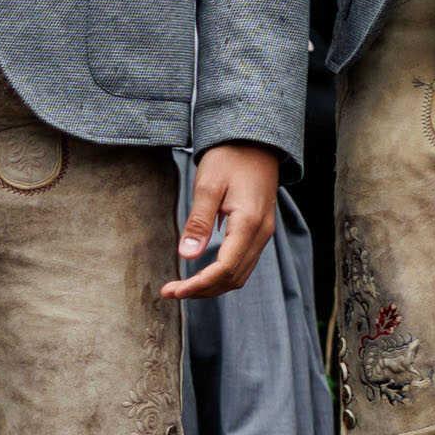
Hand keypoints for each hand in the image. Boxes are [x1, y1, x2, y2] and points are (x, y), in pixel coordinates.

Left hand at [162, 140, 283, 300]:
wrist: (256, 142)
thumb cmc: (230, 159)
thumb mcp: (208, 186)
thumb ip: (198, 222)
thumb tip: (187, 255)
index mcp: (249, 224)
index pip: (224, 269)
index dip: (198, 285)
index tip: (173, 290)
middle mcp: (261, 234)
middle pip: (233, 278)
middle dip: (202, 290)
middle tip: (171, 291)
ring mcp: (263, 234)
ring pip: (240, 275)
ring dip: (212, 286)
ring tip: (184, 286)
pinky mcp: (259, 231)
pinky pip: (243, 263)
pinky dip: (222, 275)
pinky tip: (202, 272)